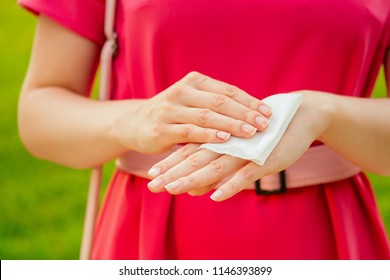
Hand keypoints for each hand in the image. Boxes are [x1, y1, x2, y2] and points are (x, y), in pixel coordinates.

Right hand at [117, 72, 271, 153]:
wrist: (135, 123)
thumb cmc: (173, 114)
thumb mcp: (192, 103)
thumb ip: (215, 105)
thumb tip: (252, 115)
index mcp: (194, 81)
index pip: (228, 91)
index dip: (249, 101)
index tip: (268, 113)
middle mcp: (183, 91)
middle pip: (220, 101)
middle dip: (245, 113)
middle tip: (264, 124)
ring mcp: (171, 109)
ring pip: (207, 115)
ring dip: (231, 124)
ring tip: (251, 132)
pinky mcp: (162, 128)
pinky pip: (190, 131)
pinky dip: (208, 134)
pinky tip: (224, 139)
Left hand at [146, 91, 334, 200]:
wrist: (300, 115)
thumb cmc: (266, 133)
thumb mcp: (240, 148)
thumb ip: (218, 164)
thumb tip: (196, 187)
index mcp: (221, 138)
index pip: (190, 152)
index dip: (171, 164)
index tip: (151, 176)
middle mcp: (229, 143)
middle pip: (196, 160)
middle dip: (173, 174)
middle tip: (153, 186)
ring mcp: (246, 152)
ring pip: (215, 167)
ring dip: (193, 179)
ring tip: (173, 190)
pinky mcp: (265, 160)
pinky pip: (245, 175)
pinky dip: (230, 186)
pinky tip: (215, 197)